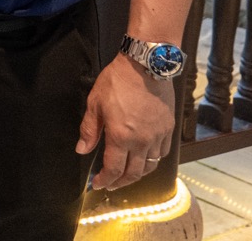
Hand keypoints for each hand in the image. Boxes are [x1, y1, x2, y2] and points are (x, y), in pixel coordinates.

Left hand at [76, 54, 174, 189]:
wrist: (145, 66)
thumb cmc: (117, 82)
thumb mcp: (95, 103)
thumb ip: (89, 130)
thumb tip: (82, 149)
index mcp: (121, 137)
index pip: (113, 169)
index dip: (105, 180)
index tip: (98, 184)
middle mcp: (142, 141)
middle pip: (133, 173)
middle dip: (120, 183)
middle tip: (111, 184)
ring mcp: (157, 136)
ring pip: (150, 166)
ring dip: (137, 175)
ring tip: (127, 175)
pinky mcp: (168, 129)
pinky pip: (162, 153)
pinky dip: (153, 160)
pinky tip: (145, 158)